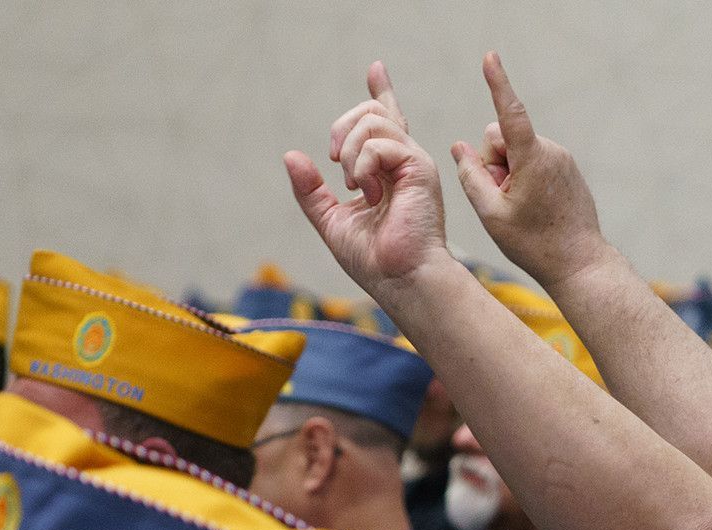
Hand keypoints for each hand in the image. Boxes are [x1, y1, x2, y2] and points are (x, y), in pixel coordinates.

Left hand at [286, 62, 453, 297]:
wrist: (401, 280)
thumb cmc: (375, 260)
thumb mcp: (331, 220)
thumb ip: (312, 191)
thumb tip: (291, 156)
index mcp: (387, 172)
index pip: (386, 121)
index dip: (381, 92)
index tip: (376, 68)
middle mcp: (403, 162)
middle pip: (372, 112)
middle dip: (342, 127)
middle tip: (335, 163)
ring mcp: (414, 163)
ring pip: (373, 121)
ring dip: (350, 151)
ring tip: (354, 185)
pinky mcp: (420, 168)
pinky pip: (380, 142)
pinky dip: (362, 164)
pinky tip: (367, 192)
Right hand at [451, 52, 612, 288]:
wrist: (579, 263)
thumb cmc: (534, 243)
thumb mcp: (491, 213)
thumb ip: (470, 175)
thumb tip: (460, 147)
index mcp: (532, 158)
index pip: (508, 113)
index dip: (497, 83)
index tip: (490, 57)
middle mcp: (551, 151)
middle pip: (502, 139)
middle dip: (493, 162)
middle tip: (503, 200)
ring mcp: (562, 159)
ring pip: (516, 151)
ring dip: (509, 173)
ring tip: (521, 208)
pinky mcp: (567, 168)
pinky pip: (533, 161)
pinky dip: (524, 177)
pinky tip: (534, 207)